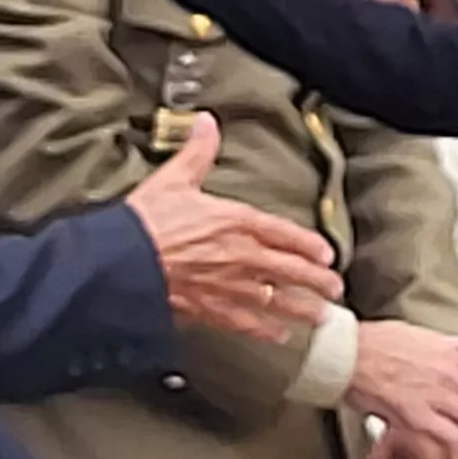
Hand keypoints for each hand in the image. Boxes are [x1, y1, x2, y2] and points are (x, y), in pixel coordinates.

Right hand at [126, 114, 342, 344]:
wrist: (121, 261)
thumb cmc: (146, 220)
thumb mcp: (175, 177)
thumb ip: (198, 151)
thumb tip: (207, 122)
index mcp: (236, 221)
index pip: (284, 234)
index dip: (309, 245)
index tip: (327, 254)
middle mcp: (240, 256)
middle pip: (290, 271)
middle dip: (317, 281)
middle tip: (336, 288)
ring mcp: (228, 286)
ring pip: (276, 301)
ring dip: (302, 309)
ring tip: (321, 315)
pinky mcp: (210, 309)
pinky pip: (246, 323)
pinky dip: (265, 330)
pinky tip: (279, 336)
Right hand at [348, 321, 457, 458]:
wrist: (344, 353)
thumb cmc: (371, 343)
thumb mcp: (415, 333)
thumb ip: (442, 342)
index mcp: (450, 354)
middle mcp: (448, 373)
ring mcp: (434, 394)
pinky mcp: (415, 415)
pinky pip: (450, 437)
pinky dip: (453, 449)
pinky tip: (445, 452)